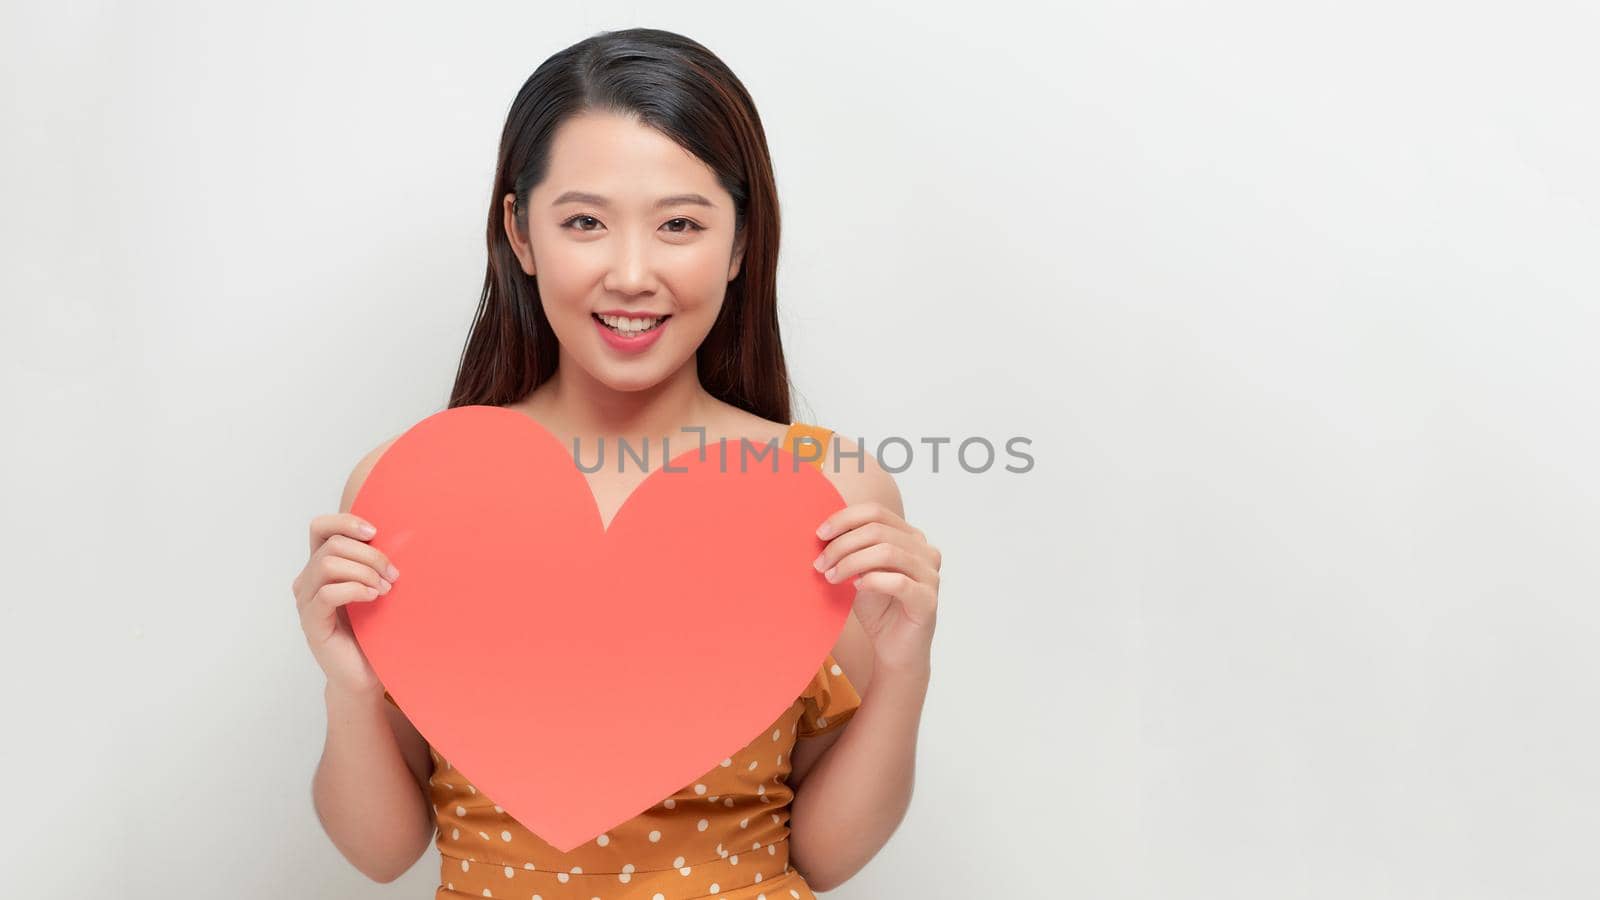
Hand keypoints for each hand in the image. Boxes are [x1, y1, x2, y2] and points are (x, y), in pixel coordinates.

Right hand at [292, 512, 400, 698]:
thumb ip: (376, 561)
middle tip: (393, 575)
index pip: (320, 527)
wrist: (365, 673)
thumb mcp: (377, 586)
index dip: (346, 522)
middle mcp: (308, 580)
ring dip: (364, 572)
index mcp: (322, 565)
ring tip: (385, 589)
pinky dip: (354, 590)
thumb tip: (401, 535)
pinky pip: (327, 593)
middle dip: (369, 554)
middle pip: (332, 544)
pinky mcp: (311, 622)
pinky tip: (373, 598)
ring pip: (328, 564)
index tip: (376, 533)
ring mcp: (306, 601)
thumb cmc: (374, 629)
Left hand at [813, 502, 940, 673]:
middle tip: (820, 563)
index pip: (876, 513)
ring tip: (831, 577)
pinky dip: (871, 581)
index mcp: (911, 537)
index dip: (844, 518)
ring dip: (851, 562)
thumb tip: (823, 530)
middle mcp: (926, 551)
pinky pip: (898, 582)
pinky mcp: (928, 601)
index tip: (820, 534)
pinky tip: (855, 588)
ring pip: (887, 552)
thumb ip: (851, 549)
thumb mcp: (860, 571)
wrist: (894, 650)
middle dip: (842, 544)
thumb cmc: (878, 608)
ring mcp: (930, 575)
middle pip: (878, 531)